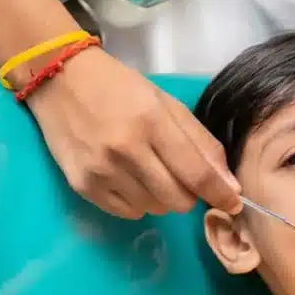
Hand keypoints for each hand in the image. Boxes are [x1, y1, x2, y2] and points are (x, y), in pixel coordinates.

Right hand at [25, 48, 241, 218]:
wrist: (61, 81)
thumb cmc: (120, 88)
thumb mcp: (166, 103)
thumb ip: (200, 143)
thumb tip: (228, 185)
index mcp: (152, 121)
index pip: (196, 173)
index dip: (220, 194)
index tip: (234, 204)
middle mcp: (126, 149)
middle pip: (178, 200)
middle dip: (189, 194)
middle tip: (181, 175)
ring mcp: (101, 171)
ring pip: (154, 209)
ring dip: (161, 197)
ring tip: (148, 170)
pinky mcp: (83, 186)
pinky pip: (128, 213)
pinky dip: (138, 202)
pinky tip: (128, 178)